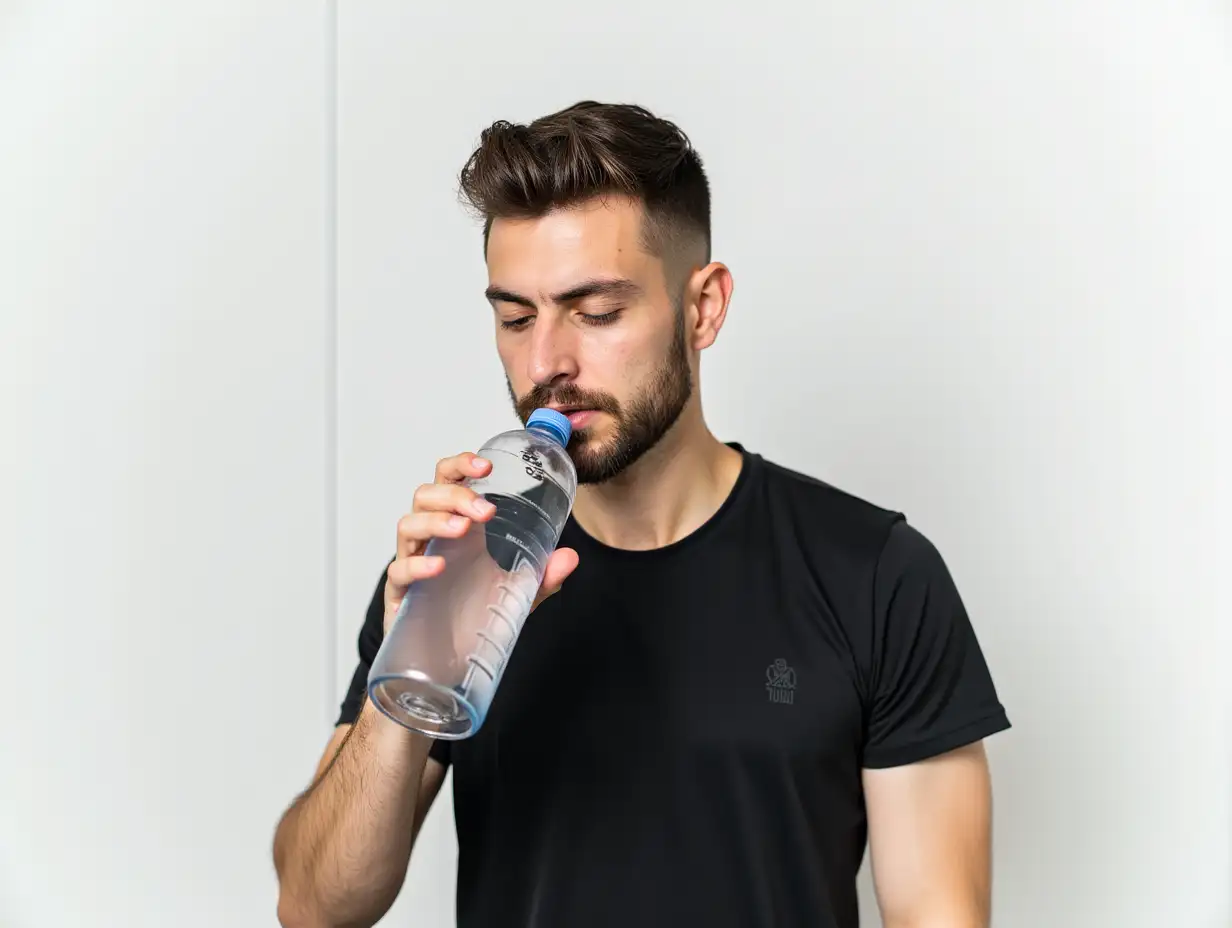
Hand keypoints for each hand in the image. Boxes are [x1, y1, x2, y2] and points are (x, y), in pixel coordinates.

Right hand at [384, 451, 578, 635]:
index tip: (487, 466)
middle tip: (486, 511)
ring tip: (463, 528)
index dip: (461, 465)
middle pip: (426, 495)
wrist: (454, 657)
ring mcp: (412, 563)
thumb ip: (544, 575)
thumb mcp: (520, 591)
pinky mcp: (399, 595)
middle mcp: (431, 538)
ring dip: (435, 520)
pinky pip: (399, 572)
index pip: (449, 480)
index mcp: (458, 526)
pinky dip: (416, 564)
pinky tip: (438, 566)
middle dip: (456, 494)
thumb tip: (570, 557)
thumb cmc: (477, 610)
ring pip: (407, 524)